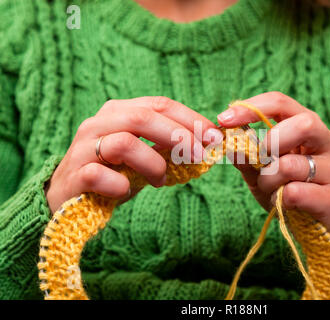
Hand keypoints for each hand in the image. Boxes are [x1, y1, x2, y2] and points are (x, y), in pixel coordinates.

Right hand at [45, 96, 222, 213]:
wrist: (69, 198)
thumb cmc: (113, 174)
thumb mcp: (144, 156)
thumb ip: (167, 148)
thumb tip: (206, 145)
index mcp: (118, 111)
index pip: (159, 105)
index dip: (190, 119)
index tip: (214, 136)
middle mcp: (99, 123)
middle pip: (143, 118)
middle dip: (178, 137)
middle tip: (199, 157)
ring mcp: (83, 147)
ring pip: (125, 143)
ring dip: (153, 165)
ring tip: (160, 181)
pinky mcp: (74, 174)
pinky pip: (101, 175)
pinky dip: (121, 186)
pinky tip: (125, 192)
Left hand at [217, 92, 329, 251]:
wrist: (312, 227)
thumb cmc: (285, 189)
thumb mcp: (258, 169)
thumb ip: (245, 155)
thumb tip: (228, 142)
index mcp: (308, 126)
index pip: (282, 103)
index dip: (252, 108)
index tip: (224, 119)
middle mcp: (327, 142)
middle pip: (304, 124)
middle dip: (271, 142)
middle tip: (258, 161)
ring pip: (291, 165)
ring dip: (268, 180)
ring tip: (269, 189)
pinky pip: (295, 193)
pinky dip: (279, 199)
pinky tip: (283, 203)